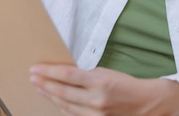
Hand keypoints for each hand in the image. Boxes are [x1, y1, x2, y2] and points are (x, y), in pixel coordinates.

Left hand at [29, 64, 178, 115]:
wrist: (147, 104)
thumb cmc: (127, 84)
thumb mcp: (107, 72)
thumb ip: (86, 75)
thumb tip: (64, 73)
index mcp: (101, 82)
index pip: (68, 76)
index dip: (49, 72)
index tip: (36, 68)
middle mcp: (96, 100)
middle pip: (62, 92)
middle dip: (44, 83)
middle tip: (32, 75)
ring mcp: (95, 114)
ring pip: (64, 105)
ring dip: (49, 95)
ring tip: (38, 86)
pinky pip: (72, 115)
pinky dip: (60, 107)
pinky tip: (53, 100)